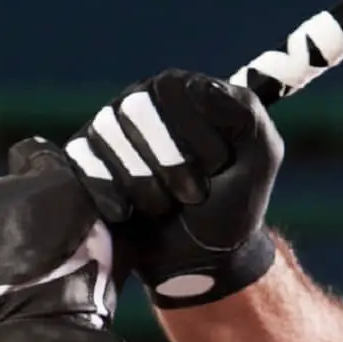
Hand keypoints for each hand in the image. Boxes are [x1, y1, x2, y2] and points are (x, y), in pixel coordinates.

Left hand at [0, 138, 128, 341]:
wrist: (42, 333)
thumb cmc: (87, 287)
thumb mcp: (114, 235)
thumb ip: (96, 203)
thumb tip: (90, 190)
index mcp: (49, 177)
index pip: (37, 153)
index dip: (46, 172)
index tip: (52, 199)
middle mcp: (1, 186)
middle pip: (3, 190)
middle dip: (15, 211)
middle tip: (32, 249)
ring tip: (3, 274)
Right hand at [65, 69, 282, 308]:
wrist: (199, 256)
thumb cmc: (234, 200)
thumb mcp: (262, 156)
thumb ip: (246, 114)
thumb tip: (202, 85)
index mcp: (184, 88)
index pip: (173, 87)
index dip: (197, 132)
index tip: (219, 165)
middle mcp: (141, 99)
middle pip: (136, 109)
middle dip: (171, 162)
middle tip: (194, 193)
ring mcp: (106, 129)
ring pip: (107, 136)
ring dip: (146, 185)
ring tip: (166, 205)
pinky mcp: (80, 162)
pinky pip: (81, 165)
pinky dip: (112, 197)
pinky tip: (132, 212)